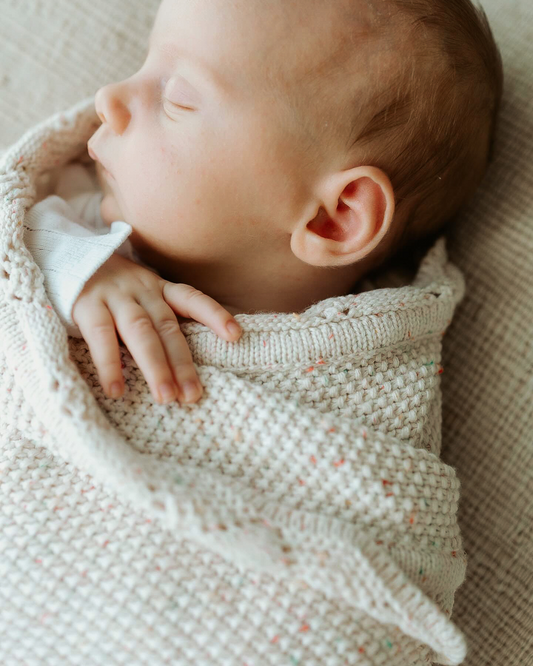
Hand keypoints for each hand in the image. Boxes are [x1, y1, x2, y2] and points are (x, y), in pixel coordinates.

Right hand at [72, 252, 241, 403]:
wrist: (62, 256)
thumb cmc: (109, 288)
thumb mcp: (139, 293)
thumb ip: (158, 316)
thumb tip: (184, 360)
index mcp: (157, 287)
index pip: (192, 299)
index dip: (214, 315)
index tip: (235, 336)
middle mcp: (141, 290)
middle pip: (167, 328)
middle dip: (183, 363)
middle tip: (193, 395)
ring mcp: (114, 296)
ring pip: (140, 332)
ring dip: (155, 366)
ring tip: (166, 397)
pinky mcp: (86, 304)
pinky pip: (101, 335)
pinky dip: (110, 363)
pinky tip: (117, 390)